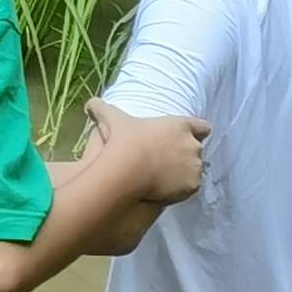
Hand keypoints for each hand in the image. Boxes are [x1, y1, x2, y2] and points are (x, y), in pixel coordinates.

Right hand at [83, 100, 210, 206]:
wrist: (128, 172)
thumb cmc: (124, 141)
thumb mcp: (112, 119)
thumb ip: (102, 108)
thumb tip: (90, 103)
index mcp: (180, 126)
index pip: (202, 126)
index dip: (195, 131)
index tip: (182, 137)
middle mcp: (193, 145)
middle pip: (196, 149)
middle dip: (185, 153)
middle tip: (164, 158)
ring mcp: (194, 167)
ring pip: (194, 169)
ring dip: (184, 171)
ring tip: (163, 175)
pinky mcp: (193, 186)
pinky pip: (190, 186)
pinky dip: (181, 187)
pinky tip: (165, 187)